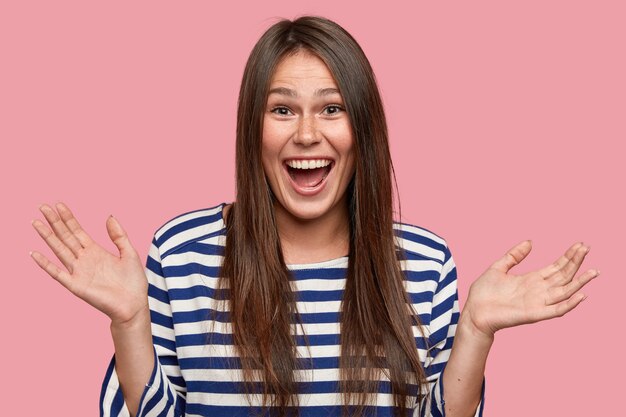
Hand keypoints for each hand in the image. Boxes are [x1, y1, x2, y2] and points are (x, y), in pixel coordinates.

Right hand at [30, 202, 148, 324]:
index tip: (59, 205)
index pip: (77, 231)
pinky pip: (57, 273)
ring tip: (36, 222)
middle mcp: (84, 260)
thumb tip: (109, 216)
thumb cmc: (133, 282)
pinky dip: (46, 264)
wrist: (134, 305)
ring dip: (47, 237)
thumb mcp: (129, 253)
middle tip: (43, 206)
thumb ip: (119, 236)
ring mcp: (79, 272)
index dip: (68, 218)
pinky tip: (34, 253)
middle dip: (55, 222)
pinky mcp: (76, 285)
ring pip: (59, 250)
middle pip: (66, 237)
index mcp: (96, 251)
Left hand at [462, 240, 597, 337]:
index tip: (580, 245)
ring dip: (580, 282)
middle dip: (576, 262)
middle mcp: (538, 290)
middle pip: (563, 275)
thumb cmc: (483, 293)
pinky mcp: (534, 314)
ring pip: (565, 291)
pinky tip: (581, 295)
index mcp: (531, 279)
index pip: (556, 267)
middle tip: (587, 248)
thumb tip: (530, 241)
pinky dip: (569, 304)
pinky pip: (556, 310)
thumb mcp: (498, 267)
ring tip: (594, 271)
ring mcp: (538, 302)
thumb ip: (514, 255)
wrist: (473, 312)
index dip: (568, 256)